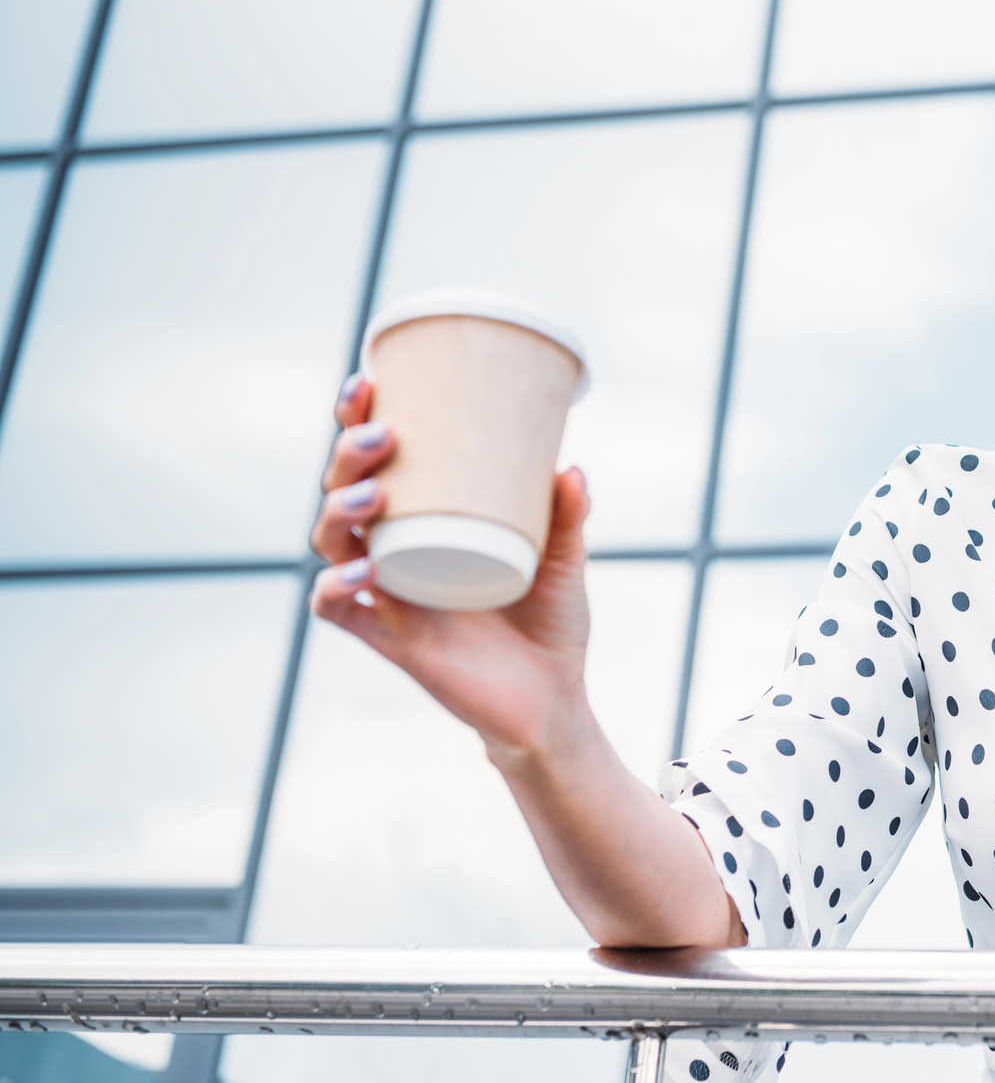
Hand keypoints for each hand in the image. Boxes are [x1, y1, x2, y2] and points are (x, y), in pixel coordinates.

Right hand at [309, 373, 594, 763]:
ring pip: (332, 543)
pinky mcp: (391, 641)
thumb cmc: (549, 623)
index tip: (370, 381)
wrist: (553, 701)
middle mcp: (395, 552)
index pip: (375, 463)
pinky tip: (360, 568)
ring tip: (376, 492)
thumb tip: (572, 467)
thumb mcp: (564, 560)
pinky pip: (340, 612)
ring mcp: (388, 595)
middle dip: (347, 456)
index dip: (357, 422)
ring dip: (340, 510)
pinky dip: (337, 588)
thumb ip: (567, 516)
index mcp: (425, 522)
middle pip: (342, 492)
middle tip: (382, 432)